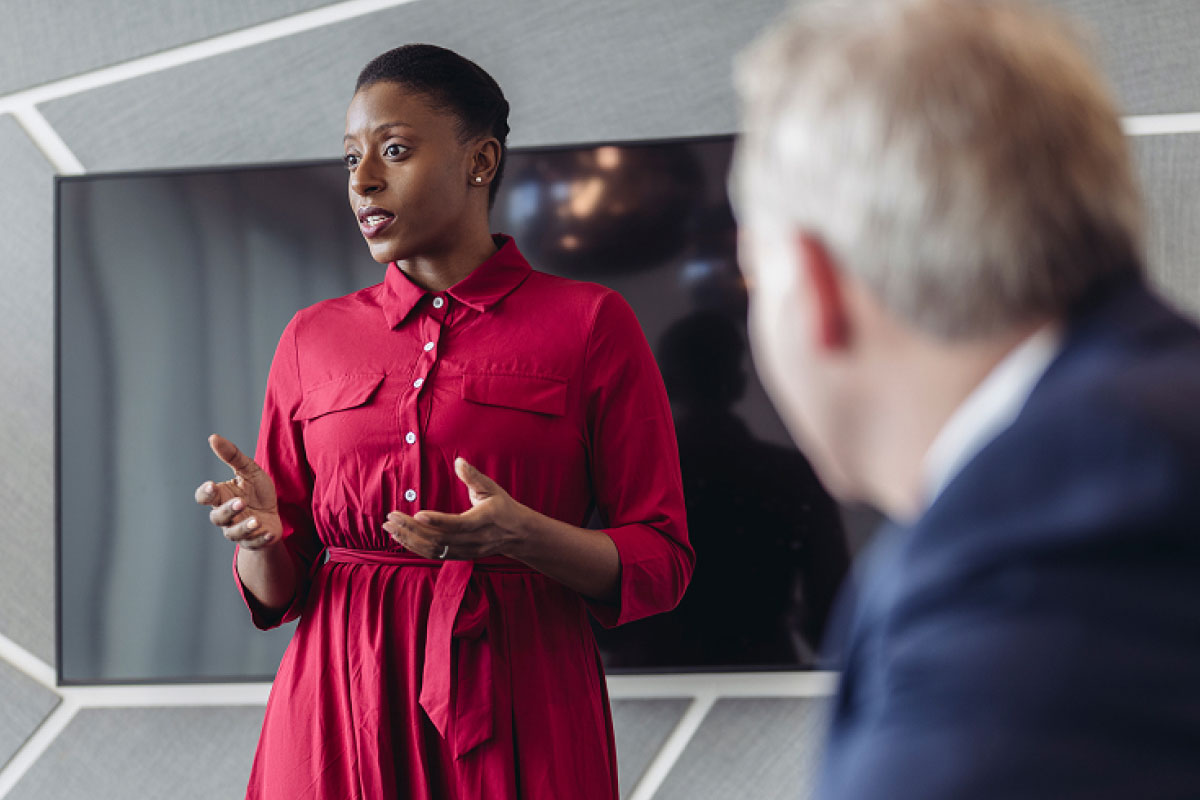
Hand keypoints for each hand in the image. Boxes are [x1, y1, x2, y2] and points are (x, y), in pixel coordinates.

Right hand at [195, 434, 282, 550]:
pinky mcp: (254, 540)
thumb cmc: (257, 492)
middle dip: (228, 510)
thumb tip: (213, 437)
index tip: (212, 485)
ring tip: (256, 520)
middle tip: (241, 502)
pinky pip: (254, 543)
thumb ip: (232, 456)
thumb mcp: (249, 471)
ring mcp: (239, 530)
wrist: (273, 515)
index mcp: (222, 497)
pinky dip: (260, 539)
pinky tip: (267, 533)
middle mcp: (226, 516)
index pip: (204, 497)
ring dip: (244, 527)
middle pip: (217, 517)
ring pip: (233, 533)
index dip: (205, 493)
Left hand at [383, 458, 527, 559]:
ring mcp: (466, 550)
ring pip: (434, 549)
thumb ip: (474, 476)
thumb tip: (459, 461)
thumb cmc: (503, 508)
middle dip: (412, 529)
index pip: (457, 524)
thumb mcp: (492, 489)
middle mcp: (473, 539)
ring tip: (390, 528)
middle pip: (439, 539)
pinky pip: (434, 554)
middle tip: (391, 517)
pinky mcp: (459, 555)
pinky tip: (401, 537)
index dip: (437, 521)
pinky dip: (415, 547)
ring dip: (409, 539)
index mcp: (483, 520)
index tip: (417, 513)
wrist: (518, 535)